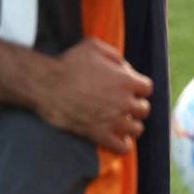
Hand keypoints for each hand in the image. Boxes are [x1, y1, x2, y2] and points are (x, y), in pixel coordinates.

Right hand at [33, 38, 151, 154]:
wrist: (46, 85)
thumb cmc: (68, 63)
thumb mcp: (94, 47)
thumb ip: (114, 55)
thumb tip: (123, 66)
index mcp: (126, 80)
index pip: (147, 88)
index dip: (139, 88)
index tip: (130, 89)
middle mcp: (124, 101)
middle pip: (144, 109)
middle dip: (135, 106)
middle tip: (124, 106)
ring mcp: (113, 120)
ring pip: (137, 129)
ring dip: (131, 126)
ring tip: (121, 123)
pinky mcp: (99, 135)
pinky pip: (122, 147)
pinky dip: (122, 144)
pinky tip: (116, 138)